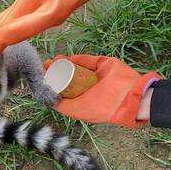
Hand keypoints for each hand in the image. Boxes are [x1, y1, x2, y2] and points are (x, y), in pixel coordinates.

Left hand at [44, 55, 161, 126]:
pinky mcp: (103, 64)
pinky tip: (65, 58)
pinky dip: (76, 58)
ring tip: (51, 61)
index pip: (65, 88)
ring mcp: (96, 74)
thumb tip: (46, 97)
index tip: (43, 76)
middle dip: (56, 70)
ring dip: (63, 62)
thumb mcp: (76, 110)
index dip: (53, 81)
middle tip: (45, 65)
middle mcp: (89, 86)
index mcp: (83, 98)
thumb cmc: (100, 109)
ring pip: (77, 66)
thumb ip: (62, 105)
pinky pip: (87, 60)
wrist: (127, 98)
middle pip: (69, 75)